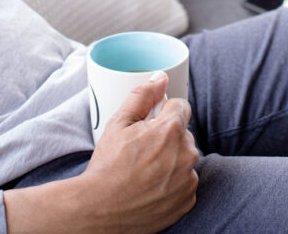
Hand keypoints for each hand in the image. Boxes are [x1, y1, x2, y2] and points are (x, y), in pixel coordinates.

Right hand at [3, 73, 198, 233]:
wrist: (100, 210)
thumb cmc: (108, 165)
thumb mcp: (119, 122)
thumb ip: (143, 95)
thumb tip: (161, 77)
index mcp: (170, 130)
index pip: (181, 107)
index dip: (163, 113)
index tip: (150, 125)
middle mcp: (186, 154)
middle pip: (183, 134)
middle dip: (167, 137)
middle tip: (142, 151)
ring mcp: (188, 180)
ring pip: (184, 159)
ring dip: (172, 160)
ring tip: (145, 171)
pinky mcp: (187, 201)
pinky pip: (185, 183)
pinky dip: (173, 183)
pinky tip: (152, 187)